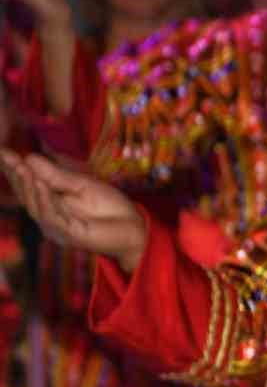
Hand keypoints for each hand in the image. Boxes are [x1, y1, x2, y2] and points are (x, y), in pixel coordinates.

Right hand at [0, 151, 146, 271]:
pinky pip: (53, 216)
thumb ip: (56, 175)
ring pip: (36, 207)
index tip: (2, 152)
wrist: (133, 227)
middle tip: (7, 157)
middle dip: (16, 176)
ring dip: (28, 186)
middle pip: (27, 196)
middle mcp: (49, 217)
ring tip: (21, 168)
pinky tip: (41, 185)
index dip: (14, 170)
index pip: (28, 186)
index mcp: (51, 205)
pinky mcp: (70, 234)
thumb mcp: (81, 185)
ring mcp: (57, 227)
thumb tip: (30, 158)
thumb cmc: (109, 207)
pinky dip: (45, 200)